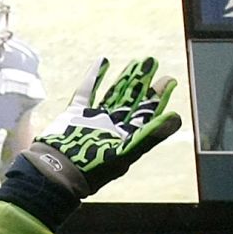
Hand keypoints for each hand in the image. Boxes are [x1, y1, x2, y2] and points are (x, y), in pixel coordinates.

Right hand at [19, 56, 182, 195]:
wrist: (55, 171)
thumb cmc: (91, 170)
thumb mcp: (125, 154)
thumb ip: (150, 135)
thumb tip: (177, 117)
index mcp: (126, 138)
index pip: (146, 113)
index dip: (158, 97)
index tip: (170, 80)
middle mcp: (112, 127)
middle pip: (131, 100)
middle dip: (142, 82)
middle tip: (151, 62)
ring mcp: (93, 119)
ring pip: (113, 94)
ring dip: (124, 79)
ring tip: (136, 62)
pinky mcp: (75, 114)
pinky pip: (87, 91)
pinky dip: (94, 77)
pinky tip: (102, 62)